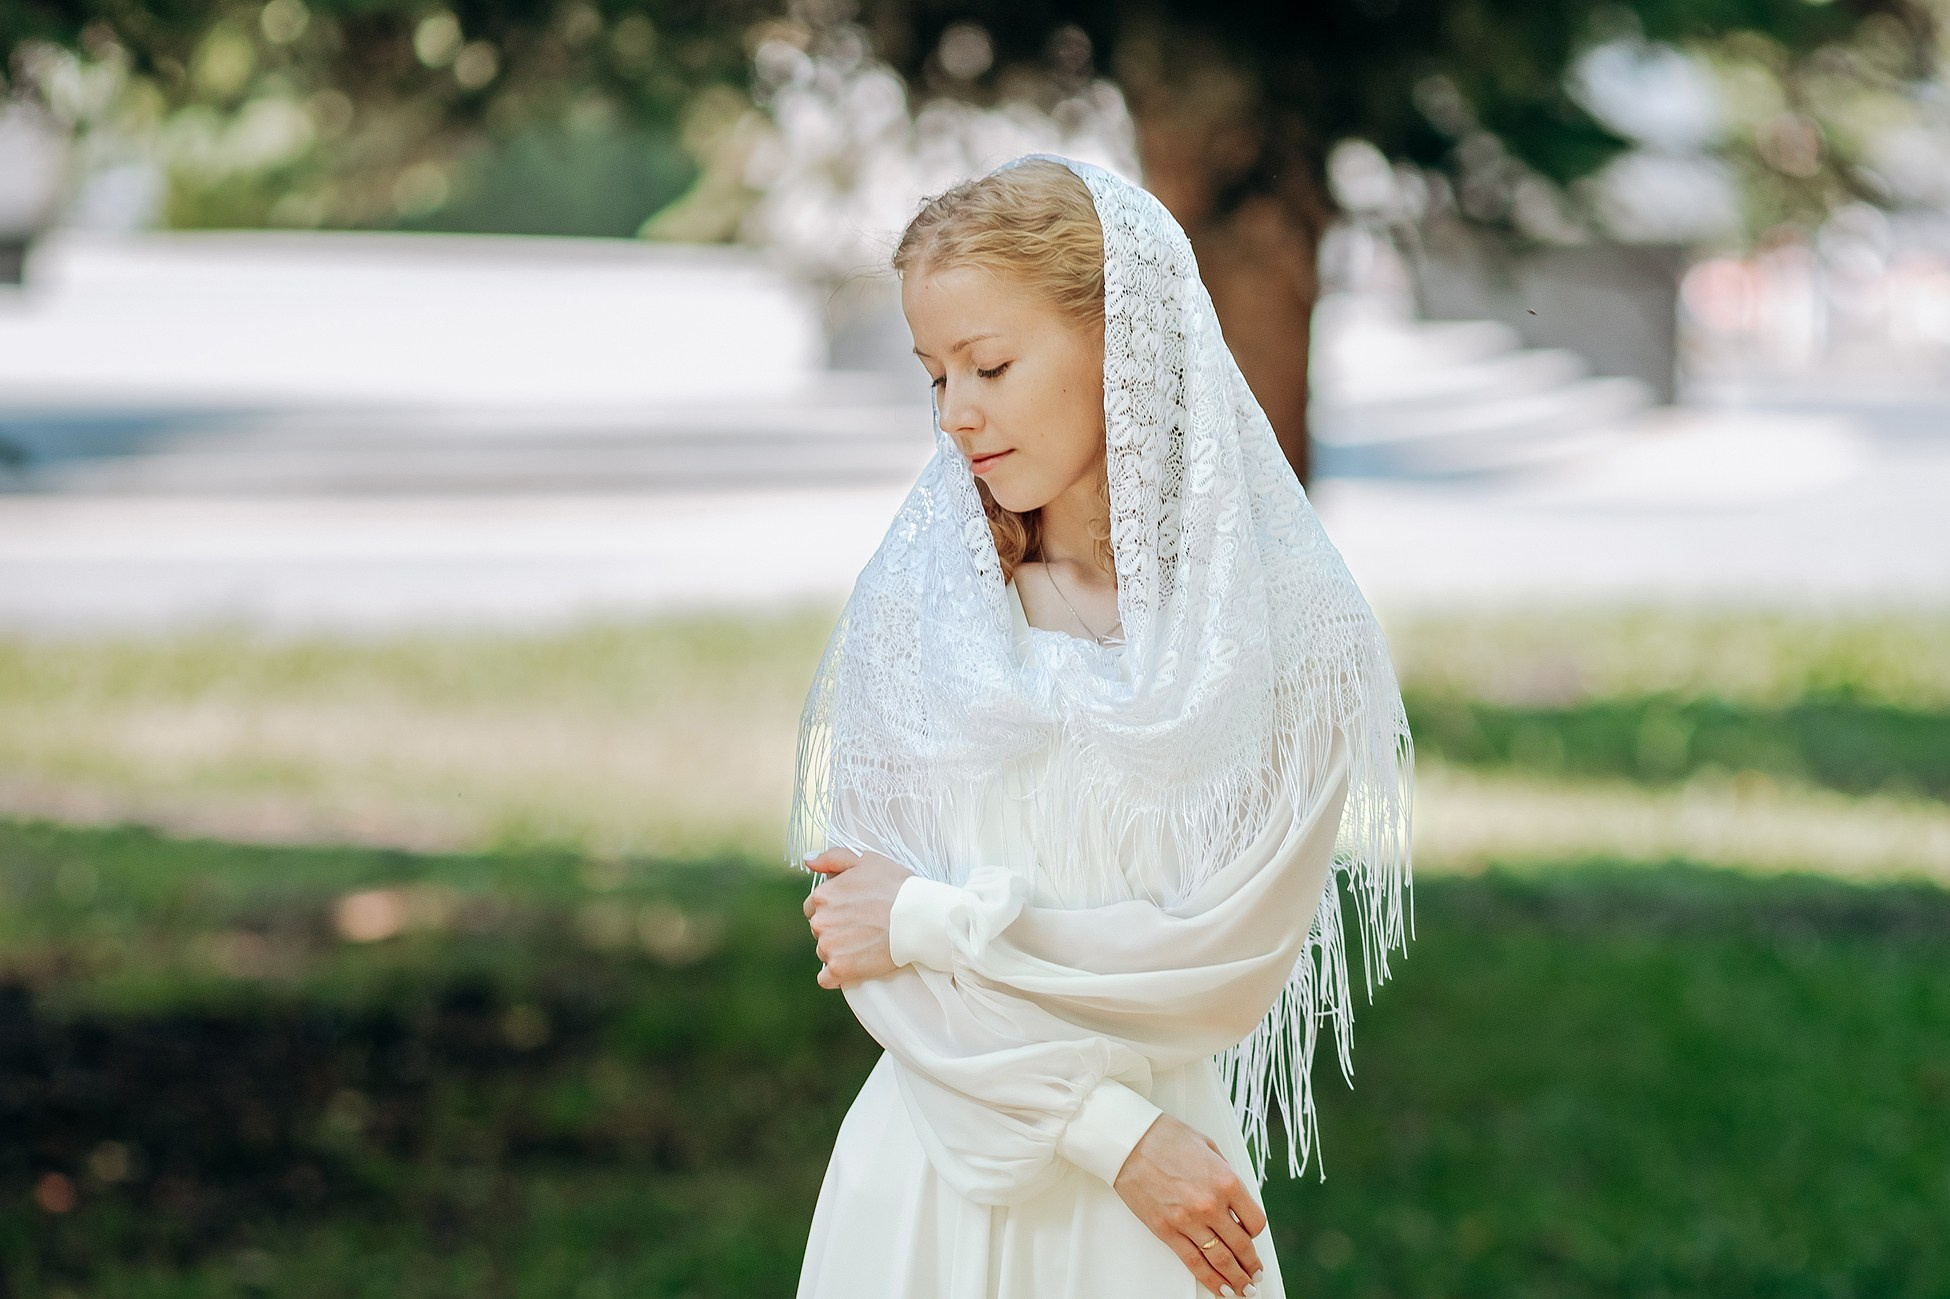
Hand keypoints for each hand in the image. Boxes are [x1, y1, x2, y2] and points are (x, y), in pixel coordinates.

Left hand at [801, 847, 913, 988]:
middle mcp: (820, 921)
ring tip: (864, 945)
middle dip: (835, 930)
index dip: (832, 909)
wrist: (918, 917)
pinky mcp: (840, 969)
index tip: (852, 912)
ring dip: (838, 951)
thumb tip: (808, 861)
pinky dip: (837, 976)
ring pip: (824, 952)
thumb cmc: (896, 886)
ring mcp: (828, 946)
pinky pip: (827, 978)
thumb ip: (832, 858)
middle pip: (819, 930)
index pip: (813, 907)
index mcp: (822, 896)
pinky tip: (854, 966)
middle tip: (862, 928)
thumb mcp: (864, 860)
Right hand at [1110, 1114, 1267, 1297]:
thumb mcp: (1207, 1146)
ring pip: (1221, 1260)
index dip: (1255, 1232)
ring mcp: (1188, 1220)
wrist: (1128, 1141)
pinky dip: (1211, 1280)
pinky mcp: (1166, 1231)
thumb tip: (1235, 1196)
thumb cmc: (1165, 1137)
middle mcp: (1212, 1205)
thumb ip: (1225, 1172)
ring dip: (1237, 1279)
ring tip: (1244, 1289)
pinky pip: (1194, 1263)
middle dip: (1251, 1265)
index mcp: (1226, 1181)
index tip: (1252, 1236)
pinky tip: (1220, 1288)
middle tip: (1255, 1275)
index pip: (1255, 1221)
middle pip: (1242, 1246)